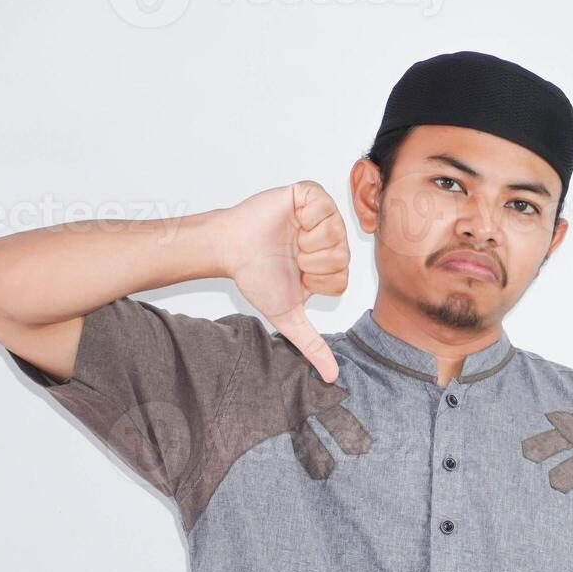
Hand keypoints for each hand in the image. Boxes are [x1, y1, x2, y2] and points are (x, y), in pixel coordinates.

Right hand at [224, 180, 349, 382]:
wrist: (230, 249)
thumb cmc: (256, 276)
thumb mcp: (287, 316)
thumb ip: (312, 345)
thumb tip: (331, 377)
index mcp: (330, 264)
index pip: (342, 279)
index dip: (316, 281)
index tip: (296, 274)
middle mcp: (330, 239)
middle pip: (342, 257)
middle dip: (311, 263)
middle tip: (291, 257)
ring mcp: (321, 214)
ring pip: (336, 233)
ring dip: (306, 242)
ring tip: (290, 239)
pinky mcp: (308, 194)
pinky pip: (324, 206)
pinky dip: (305, 219)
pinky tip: (292, 222)